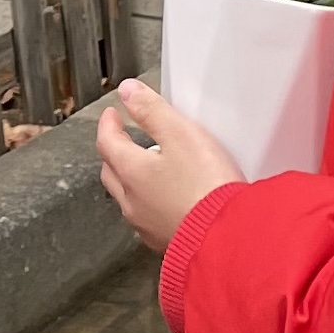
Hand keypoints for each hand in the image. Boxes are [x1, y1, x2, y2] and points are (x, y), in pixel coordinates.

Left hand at [95, 79, 243, 253]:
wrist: (226, 237)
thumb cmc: (206, 187)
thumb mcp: (181, 134)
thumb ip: (152, 111)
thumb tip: (128, 92)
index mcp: (131, 172)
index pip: (107, 142)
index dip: (108, 123)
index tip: (112, 114)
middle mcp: (132, 201)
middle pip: (111, 171)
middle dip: (114, 151)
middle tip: (123, 137)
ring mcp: (147, 225)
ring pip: (128, 197)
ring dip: (131, 180)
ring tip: (148, 167)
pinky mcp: (166, 240)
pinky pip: (148, 218)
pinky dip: (150, 202)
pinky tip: (167, 200)